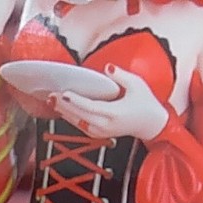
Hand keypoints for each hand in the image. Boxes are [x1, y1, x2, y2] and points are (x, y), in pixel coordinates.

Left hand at [53, 66, 168, 141]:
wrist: (150, 124)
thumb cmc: (145, 103)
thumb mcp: (137, 85)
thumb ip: (121, 76)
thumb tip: (107, 68)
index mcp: (114, 113)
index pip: (91, 107)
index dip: (76, 100)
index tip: (65, 93)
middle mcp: (105, 125)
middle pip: (80, 116)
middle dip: (64, 105)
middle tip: (51, 95)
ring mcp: (101, 132)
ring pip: (78, 122)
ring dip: (64, 112)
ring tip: (52, 101)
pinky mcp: (98, 134)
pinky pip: (80, 126)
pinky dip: (70, 117)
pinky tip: (61, 109)